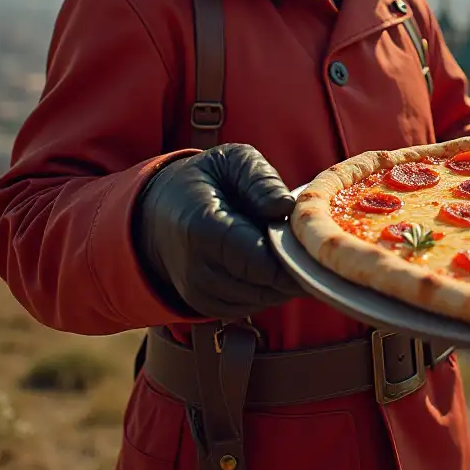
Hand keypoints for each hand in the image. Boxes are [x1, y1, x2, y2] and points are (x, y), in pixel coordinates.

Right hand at [133, 143, 305, 319]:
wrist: (157, 214)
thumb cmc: (204, 181)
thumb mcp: (231, 161)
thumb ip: (260, 180)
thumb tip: (285, 207)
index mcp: (202, 229)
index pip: (258, 261)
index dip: (293, 256)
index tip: (311, 237)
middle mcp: (197, 270)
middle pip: (265, 284)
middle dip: (293, 264)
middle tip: (303, 237)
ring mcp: (199, 294)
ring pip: (263, 298)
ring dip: (282, 276)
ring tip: (281, 243)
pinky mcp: (205, 307)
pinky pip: (252, 305)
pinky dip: (268, 286)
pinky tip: (267, 259)